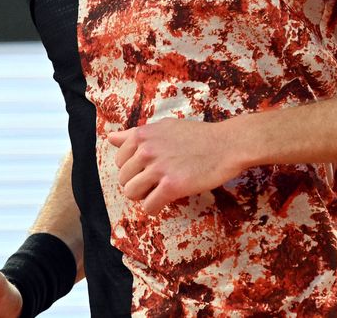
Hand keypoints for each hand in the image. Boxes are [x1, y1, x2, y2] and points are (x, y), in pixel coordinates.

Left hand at [107, 118, 243, 214]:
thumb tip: (110, 138)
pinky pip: (149, 206)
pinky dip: (153, 209)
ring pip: (131, 193)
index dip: (132, 169)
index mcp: (142, 135)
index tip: (147, 171)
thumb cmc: (197, 136)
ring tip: (157, 192)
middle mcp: (146, 150)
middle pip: (123, 179)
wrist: (226, 145)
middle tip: (154, 183)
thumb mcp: (163, 127)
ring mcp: (158, 168)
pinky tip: (162, 203)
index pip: (119, 161)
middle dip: (136, 184)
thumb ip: (135, 134)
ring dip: (143, 197)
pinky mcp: (172, 186)